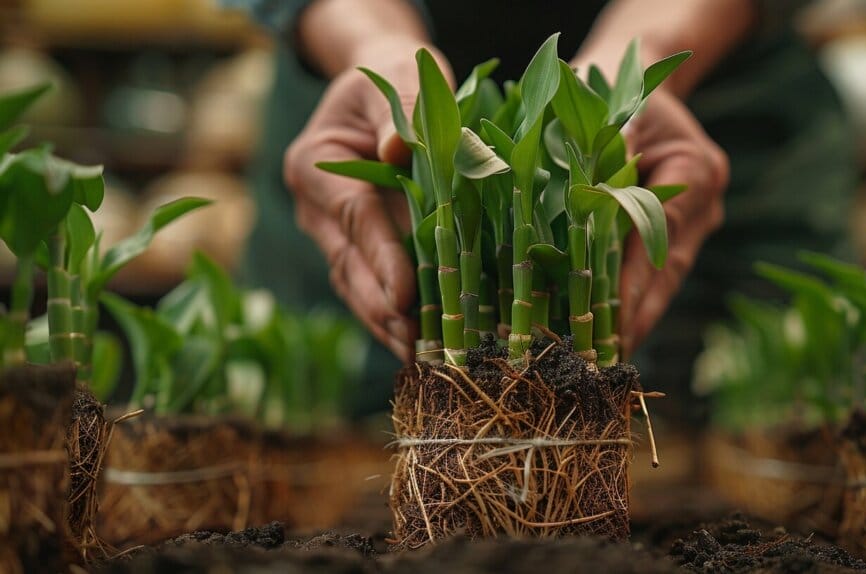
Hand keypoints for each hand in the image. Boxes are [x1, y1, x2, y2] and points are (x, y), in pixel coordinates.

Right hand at [283, 38, 450, 361]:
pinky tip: (417, 344)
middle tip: (415, 342)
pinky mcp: (353, 248)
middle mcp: (314, 207)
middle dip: (382, 306)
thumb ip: (402, 110)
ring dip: (385, 322)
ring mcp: (329, 232)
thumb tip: (400, 149)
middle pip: (347, 264)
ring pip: (354, 285)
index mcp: (314, 164)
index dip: (381, 258)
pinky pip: (368, 287)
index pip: (353, 218)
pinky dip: (391, 316)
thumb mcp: (399, 76)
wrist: (383, 87)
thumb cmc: (392, 78)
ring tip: (419, 355)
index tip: (406, 295)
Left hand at [619, 92, 728, 357]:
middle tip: (603, 361)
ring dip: (634, 319)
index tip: (608, 324)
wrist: (637, 72)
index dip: (632, 284)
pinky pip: (652, 273)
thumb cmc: (617, 85)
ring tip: (603, 359)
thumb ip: (609, 149)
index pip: (658, 239)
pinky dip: (629, 302)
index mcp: (696, 171)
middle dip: (635, 318)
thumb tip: (595, 195)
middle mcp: (703, 204)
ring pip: (663, 281)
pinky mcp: (674, 232)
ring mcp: (694, 222)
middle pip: (667, 273)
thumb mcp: (614, 107)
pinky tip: (606, 333)